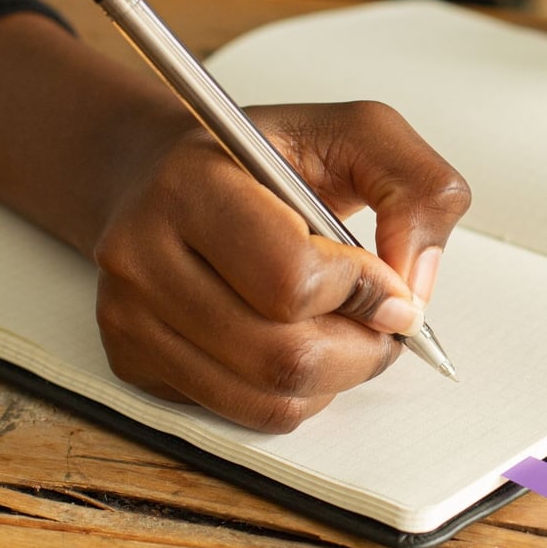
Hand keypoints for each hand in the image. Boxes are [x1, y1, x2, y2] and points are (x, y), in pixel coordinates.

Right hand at [93, 101, 469, 431]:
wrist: (168, 177)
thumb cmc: (264, 158)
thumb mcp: (356, 134)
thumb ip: (416, 187)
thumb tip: (414, 285)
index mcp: (193, 184)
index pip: (292, 278)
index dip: (363, 292)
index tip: (390, 284)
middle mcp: (141, 254)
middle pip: (283, 356)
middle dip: (362, 349)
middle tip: (383, 322)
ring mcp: (129, 316)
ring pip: (270, 398)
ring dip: (336, 377)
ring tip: (346, 331)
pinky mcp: (135, 359)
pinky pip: (247, 413)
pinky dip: (299, 393)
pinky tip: (302, 345)